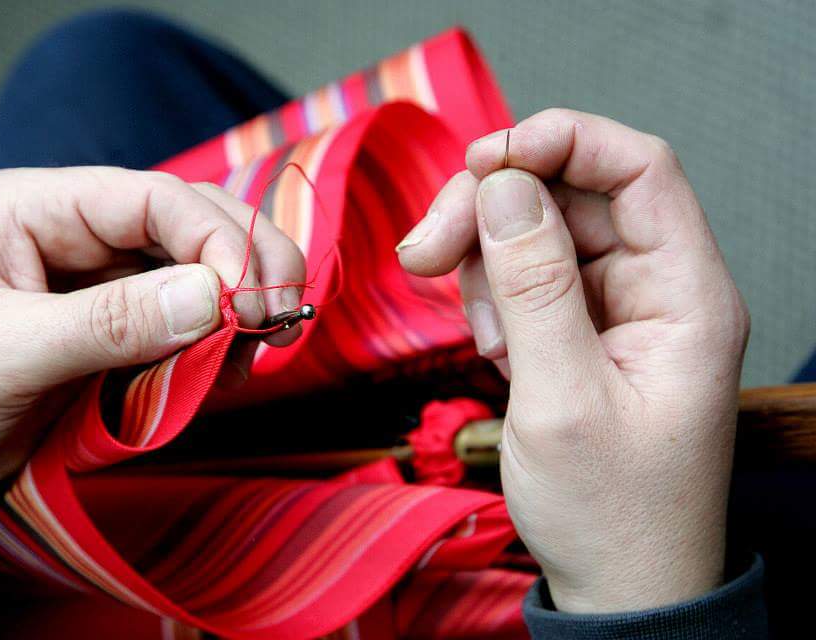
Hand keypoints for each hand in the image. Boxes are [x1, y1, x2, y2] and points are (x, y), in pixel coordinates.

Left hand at [0, 167, 304, 485]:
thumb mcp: (3, 351)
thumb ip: (108, 323)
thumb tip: (212, 297)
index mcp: (42, 208)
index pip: (155, 199)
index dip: (217, 239)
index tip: (251, 297)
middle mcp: (81, 236)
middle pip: (192, 227)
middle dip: (246, 266)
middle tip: (282, 317)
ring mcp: (104, 286)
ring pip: (200, 276)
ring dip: (241, 308)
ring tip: (260, 351)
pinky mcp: (118, 334)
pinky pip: (186, 327)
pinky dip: (219, 346)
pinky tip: (228, 369)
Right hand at [397, 109, 748, 611]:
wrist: (616, 583)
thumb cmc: (611, 512)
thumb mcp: (560, 400)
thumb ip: (531, 287)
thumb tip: (502, 189)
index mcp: (686, 297)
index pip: (637, 168)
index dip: (561, 142)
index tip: (483, 160)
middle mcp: (656, 289)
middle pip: (570, 195)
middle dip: (491, 208)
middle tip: (425, 249)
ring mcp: (616, 308)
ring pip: (538, 231)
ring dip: (485, 260)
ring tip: (478, 334)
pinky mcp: (581, 329)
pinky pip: (526, 276)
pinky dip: (491, 296)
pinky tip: (491, 347)